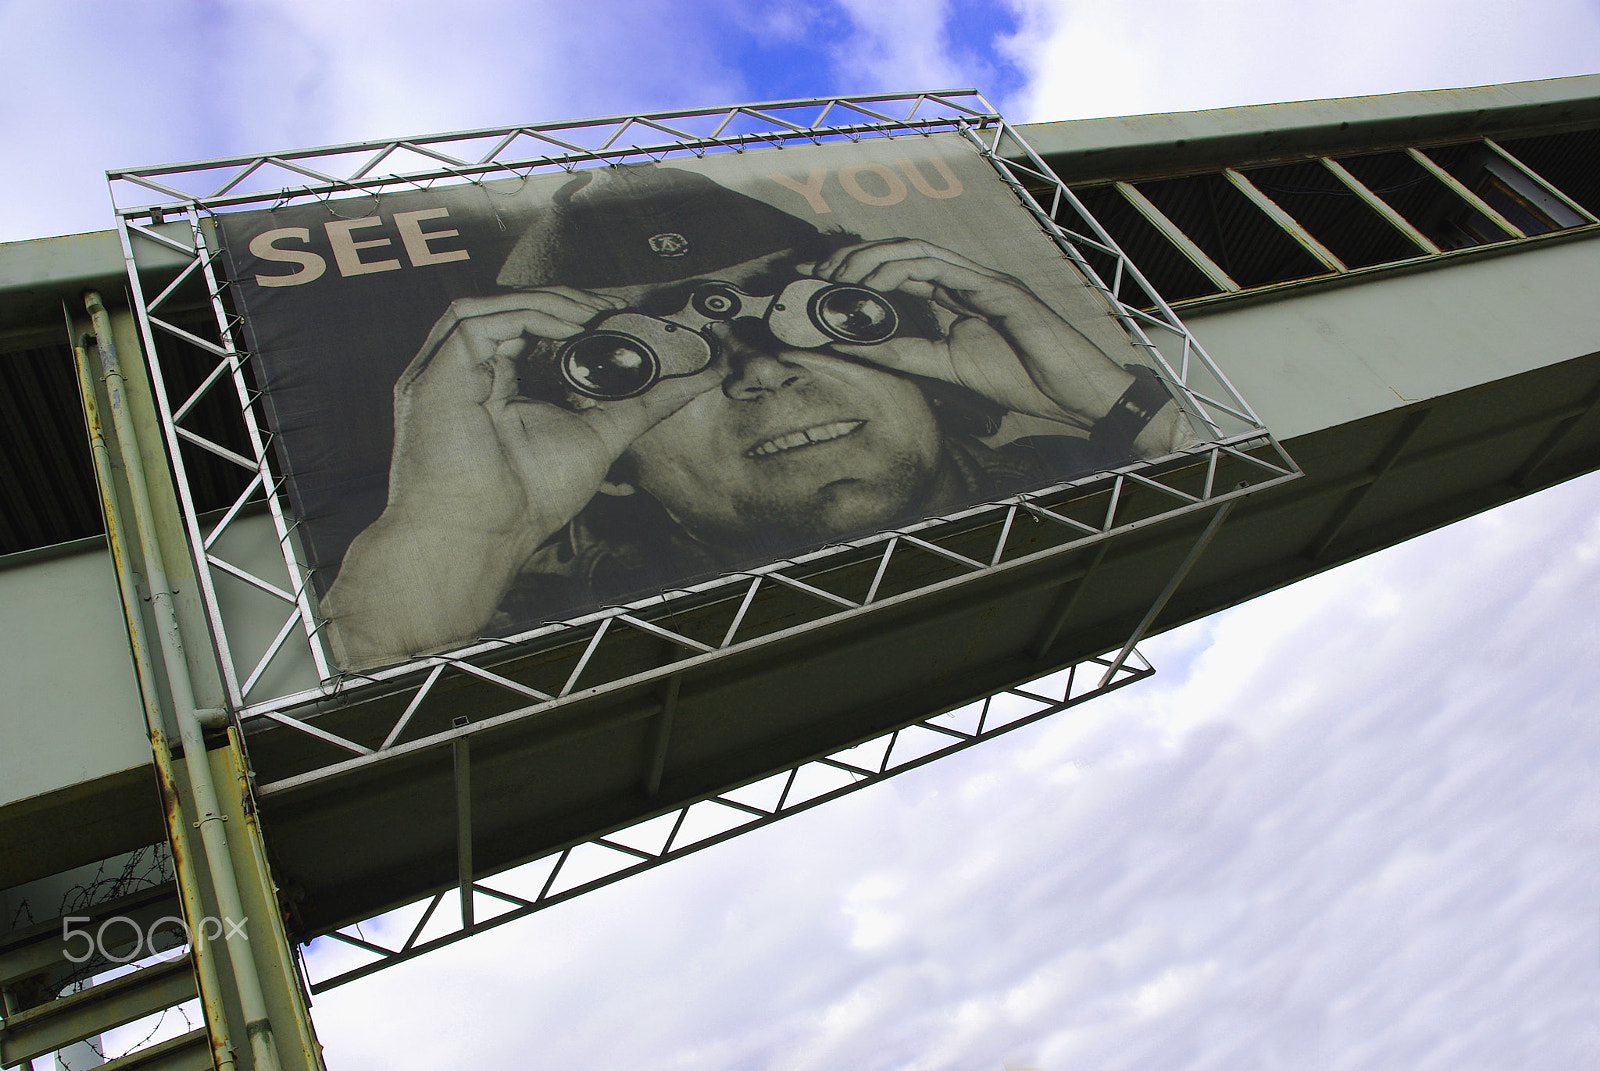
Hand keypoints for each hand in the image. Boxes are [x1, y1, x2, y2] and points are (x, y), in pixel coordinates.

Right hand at [389, 287, 720, 546]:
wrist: (486, 534)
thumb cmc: (529, 498)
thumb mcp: (605, 434)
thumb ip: (650, 402)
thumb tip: (705, 377)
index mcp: (497, 382)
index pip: (534, 327)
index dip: (576, 314)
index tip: (621, 314)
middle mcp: (468, 370)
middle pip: (516, 309)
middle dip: (569, 302)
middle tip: (616, 308)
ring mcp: (447, 367)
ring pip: (498, 305)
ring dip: (552, 302)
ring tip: (597, 315)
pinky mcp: (438, 368)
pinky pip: (481, 317)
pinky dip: (529, 315)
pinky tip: (569, 327)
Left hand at [806, 238, 1139, 426]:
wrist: (1072, 392)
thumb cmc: (1022, 377)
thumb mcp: (947, 368)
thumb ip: (903, 354)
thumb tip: (851, 348)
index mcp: (954, 296)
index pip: (898, 270)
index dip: (858, 269)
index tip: (820, 281)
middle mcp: (965, 279)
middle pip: (901, 251)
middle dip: (856, 255)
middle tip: (819, 272)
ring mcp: (982, 280)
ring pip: (918, 250)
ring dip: (874, 258)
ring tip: (843, 277)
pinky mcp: (999, 290)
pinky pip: (945, 270)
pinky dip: (907, 272)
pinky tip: (879, 285)